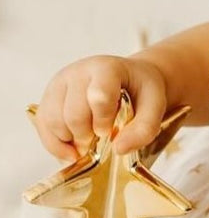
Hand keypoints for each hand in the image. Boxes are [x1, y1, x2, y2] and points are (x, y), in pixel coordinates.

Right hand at [32, 54, 168, 161]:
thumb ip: (144, 129)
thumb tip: (118, 149)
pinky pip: (42, 125)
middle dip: (87, 137)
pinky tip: (72, 148)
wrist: (131, 78)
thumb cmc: (142, 91)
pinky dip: (55, 144)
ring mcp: (59, 83)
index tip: (112, 131)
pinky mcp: (48, 97)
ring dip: (70, 141)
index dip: (104, 122)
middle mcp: (78, 72)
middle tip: (101, 139)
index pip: (98, 97)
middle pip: (73, 115)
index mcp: (106, 68)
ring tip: (88, 141)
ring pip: (53, 121)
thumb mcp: (155, 106)